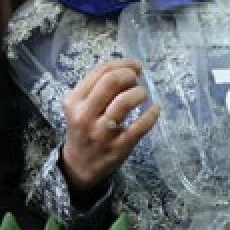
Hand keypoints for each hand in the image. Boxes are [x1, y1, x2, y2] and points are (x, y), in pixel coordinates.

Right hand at [60, 58, 159, 190]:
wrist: (79, 166)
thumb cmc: (83, 129)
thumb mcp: (79, 106)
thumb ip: (98, 87)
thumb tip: (130, 68)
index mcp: (74, 101)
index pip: (100, 71)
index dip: (122, 63)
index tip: (134, 66)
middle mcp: (85, 115)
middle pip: (111, 81)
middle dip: (129, 75)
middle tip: (136, 80)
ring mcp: (102, 132)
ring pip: (124, 102)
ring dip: (139, 92)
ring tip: (142, 94)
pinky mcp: (118, 147)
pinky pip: (140, 126)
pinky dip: (152, 114)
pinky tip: (155, 108)